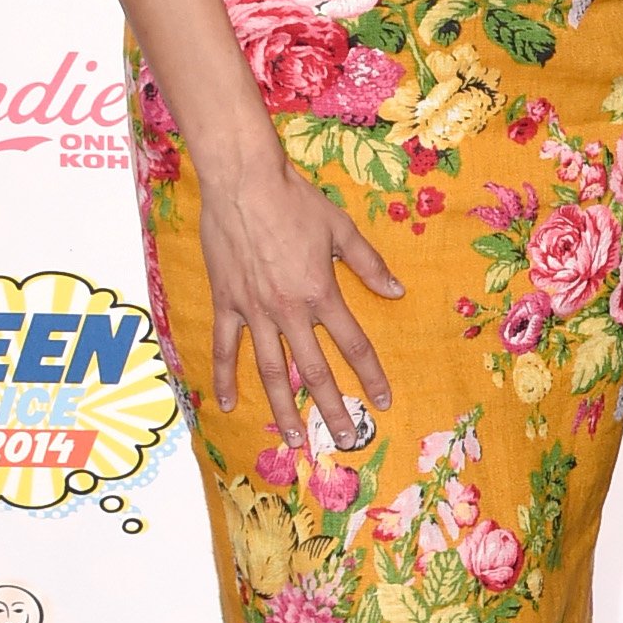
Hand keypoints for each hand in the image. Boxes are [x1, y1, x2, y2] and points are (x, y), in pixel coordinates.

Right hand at [201, 157, 402, 445]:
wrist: (242, 182)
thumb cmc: (294, 201)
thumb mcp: (340, 230)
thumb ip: (369, 265)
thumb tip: (397, 292)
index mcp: (321, 293)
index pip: (354, 345)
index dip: (370, 376)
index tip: (382, 402)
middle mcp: (289, 311)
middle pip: (316, 371)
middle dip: (333, 409)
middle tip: (345, 440)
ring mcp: (255, 311)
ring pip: (272, 371)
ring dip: (285, 408)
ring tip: (295, 438)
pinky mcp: (226, 304)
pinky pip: (226, 348)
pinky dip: (224, 377)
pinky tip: (227, 405)